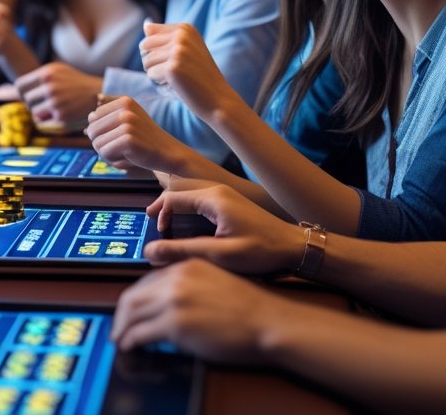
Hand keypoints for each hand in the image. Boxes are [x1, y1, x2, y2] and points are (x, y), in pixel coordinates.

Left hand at [14, 62, 102, 127]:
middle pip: (26, 100)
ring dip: (41, 113)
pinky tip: (61, 114)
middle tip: (47, 101)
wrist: (100, 95)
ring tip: (56, 107)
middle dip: (34, 103)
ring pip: (34, 113)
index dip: (23, 92)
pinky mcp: (60, 117)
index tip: (32, 95)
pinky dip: (48, 121)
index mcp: (47, 72)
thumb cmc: (75, 83)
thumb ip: (36, 79)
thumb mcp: (57, 72)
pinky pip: (42, 123)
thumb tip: (1, 91)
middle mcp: (50, 86)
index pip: (19, 86)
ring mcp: (55, 102)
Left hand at [86, 96, 196, 174]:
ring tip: (125, 153)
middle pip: (92, 130)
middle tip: (121, 148)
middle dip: (102, 144)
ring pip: (96, 143)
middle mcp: (125, 108)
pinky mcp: (128, 139)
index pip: (93, 117)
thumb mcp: (130, 121)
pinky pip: (104, 153)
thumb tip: (89, 116)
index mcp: (125, 101)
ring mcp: (127, 122)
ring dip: (107, 153)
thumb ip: (109, 117)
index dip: (103, 132)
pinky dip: (113, 160)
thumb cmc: (145, 141)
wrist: (169, 154)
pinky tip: (128, 158)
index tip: (121, 137)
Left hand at [112, 259, 280, 361]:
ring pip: (131, 313)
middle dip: (122, 313)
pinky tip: (130, 346)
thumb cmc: (250, 306)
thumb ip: (193, 284)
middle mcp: (176, 279)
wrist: (266, 320)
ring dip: (122, 328)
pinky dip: (130, 341)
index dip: (136, 297)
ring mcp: (174, 300)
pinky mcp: (175, 324)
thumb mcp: (217, 280)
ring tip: (120, 338)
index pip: (148, 280)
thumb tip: (173, 301)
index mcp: (187, 266)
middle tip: (119, 326)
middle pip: (133, 295)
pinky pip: (140, 333)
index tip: (132, 309)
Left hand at [140, 21, 230, 116]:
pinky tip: (177, 85)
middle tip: (174, 71)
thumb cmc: (199, 76)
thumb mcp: (186, 50)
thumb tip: (145, 24)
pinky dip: (160, 83)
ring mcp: (178, 50)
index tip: (177, 60)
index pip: (149, 34)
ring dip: (156, 73)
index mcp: (185, 28)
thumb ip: (165, 36)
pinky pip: (150, 74)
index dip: (156, 51)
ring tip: (177, 78)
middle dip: (153, 61)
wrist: (218, 98)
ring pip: (146, 61)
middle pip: (145, 46)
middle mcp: (182, 35)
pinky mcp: (173, 67)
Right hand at [142, 184, 302, 275]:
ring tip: (166, 226)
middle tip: (153, 226)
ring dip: (176, 207)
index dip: (159, 214)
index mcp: (213, 199)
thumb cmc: (262, 251)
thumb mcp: (220, 254)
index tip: (157, 234)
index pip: (173, 197)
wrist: (294, 246)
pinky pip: (202, 199)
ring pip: (190, 194)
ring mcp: (226, 195)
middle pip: (180, 191)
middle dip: (163, 207)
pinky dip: (188, 209)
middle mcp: (218, 191)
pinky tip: (188, 225)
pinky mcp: (232, 202)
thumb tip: (151, 252)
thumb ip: (184, 251)